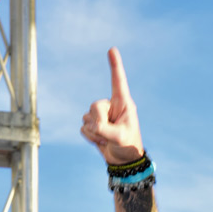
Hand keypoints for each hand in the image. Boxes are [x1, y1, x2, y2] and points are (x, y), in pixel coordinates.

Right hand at [80, 47, 144, 164]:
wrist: (124, 161)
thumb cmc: (129, 147)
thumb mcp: (120, 138)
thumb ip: (105, 130)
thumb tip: (91, 125)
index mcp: (124, 104)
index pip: (118, 82)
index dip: (115, 65)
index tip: (112, 49)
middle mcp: (112, 106)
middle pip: (94, 106)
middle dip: (98, 122)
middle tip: (107, 134)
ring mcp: (102, 115)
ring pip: (87, 117)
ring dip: (94, 132)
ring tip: (107, 139)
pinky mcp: (94, 124)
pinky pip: (83, 127)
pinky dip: (90, 137)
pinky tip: (100, 141)